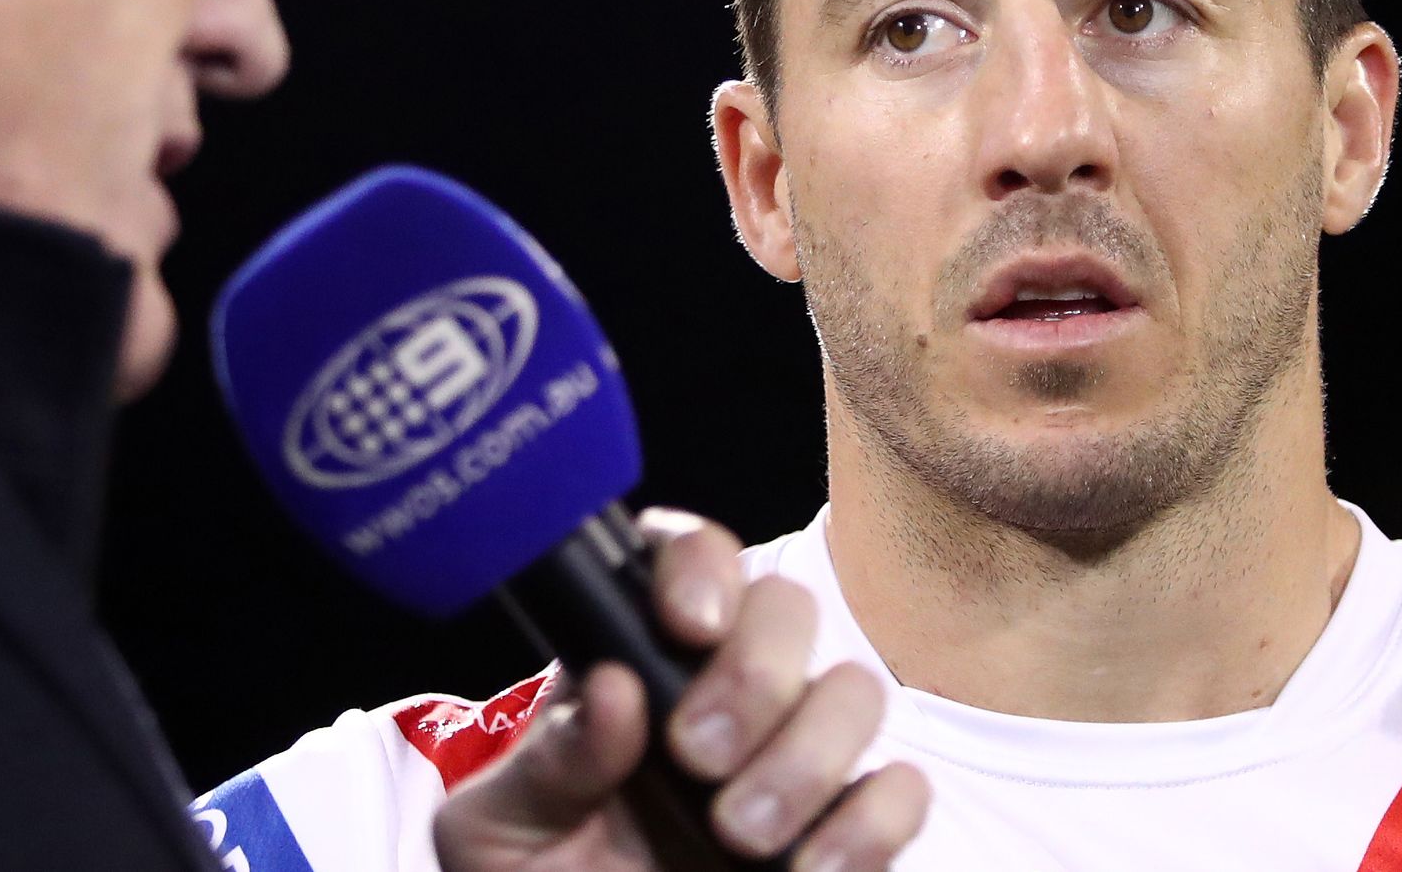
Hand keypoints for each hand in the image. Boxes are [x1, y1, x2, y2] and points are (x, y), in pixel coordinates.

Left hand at [433, 509, 929, 870]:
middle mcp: (727, 688)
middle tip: (698, 757)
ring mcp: (796, 753)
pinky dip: (868, 827)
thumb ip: (546, 765)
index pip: (689, 559)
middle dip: (757, 677)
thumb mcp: (500, 833)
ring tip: (740, 835)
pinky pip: (901, 791)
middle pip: (789, 609)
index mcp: (638, 661)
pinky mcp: (847, 823)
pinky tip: (807, 870)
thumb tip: (614, 692)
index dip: (702, 569)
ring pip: (858, 691)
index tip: (688, 625)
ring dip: (807, 759)